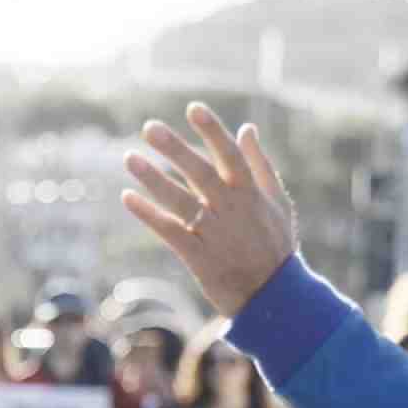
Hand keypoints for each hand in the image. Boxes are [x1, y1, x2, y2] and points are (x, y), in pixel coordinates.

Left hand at [123, 103, 297, 316]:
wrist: (275, 298)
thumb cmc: (276, 246)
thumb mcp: (278, 203)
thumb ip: (261, 164)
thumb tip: (247, 129)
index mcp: (251, 194)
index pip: (230, 156)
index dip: (212, 131)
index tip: (193, 108)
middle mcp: (232, 210)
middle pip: (200, 173)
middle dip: (175, 149)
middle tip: (148, 127)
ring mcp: (214, 234)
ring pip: (180, 201)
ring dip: (153, 179)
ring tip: (129, 158)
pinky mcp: (199, 258)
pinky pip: (170, 231)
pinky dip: (149, 215)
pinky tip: (129, 197)